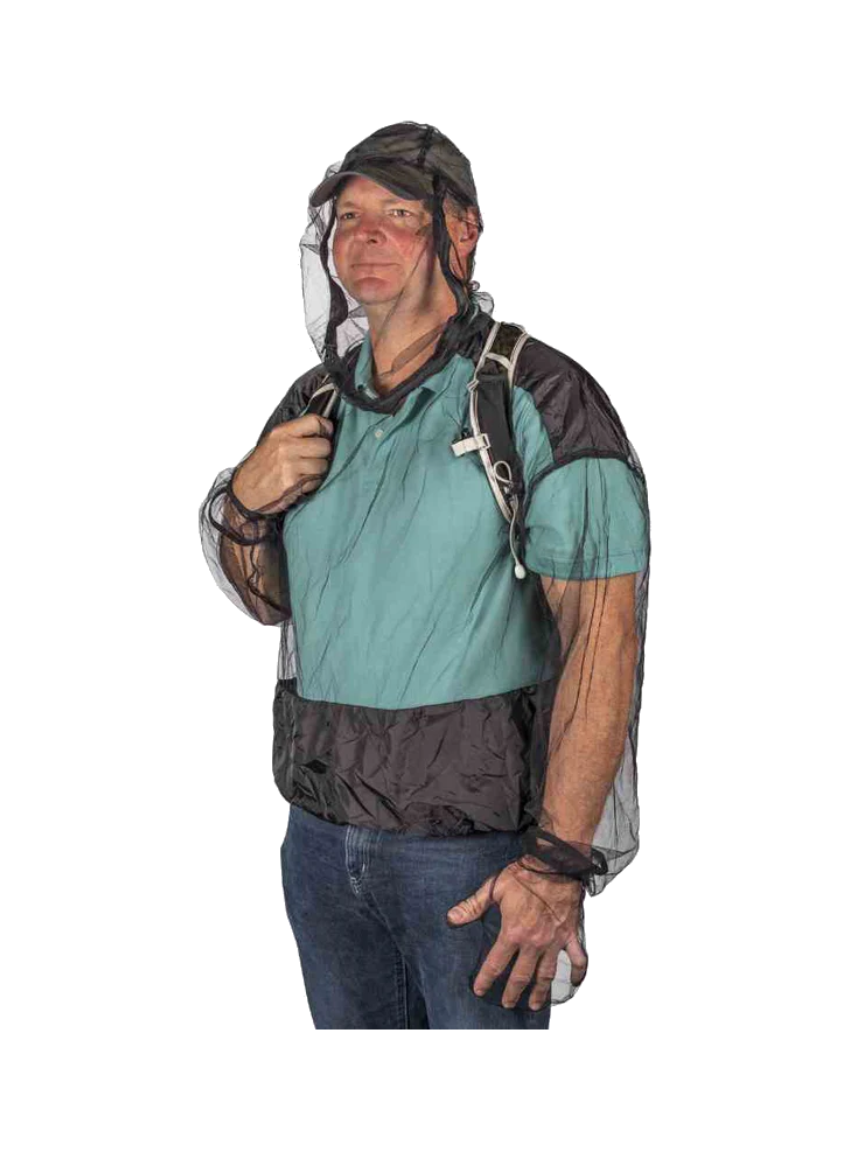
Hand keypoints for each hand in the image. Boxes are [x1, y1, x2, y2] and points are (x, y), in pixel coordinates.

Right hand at [232, 413, 334, 514]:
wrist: (245, 491)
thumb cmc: (261, 466)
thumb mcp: (272, 442)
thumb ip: (294, 434)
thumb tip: (322, 429)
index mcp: (281, 432)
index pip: (314, 421)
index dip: (325, 428)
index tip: (325, 435)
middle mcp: (286, 446)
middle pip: (324, 445)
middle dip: (324, 453)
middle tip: (315, 457)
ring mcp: (289, 465)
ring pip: (323, 464)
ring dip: (318, 470)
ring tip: (306, 471)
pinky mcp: (292, 482)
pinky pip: (315, 480)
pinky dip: (312, 483)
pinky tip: (301, 482)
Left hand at [446, 856, 587, 1009]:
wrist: (555, 864)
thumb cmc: (526, 873)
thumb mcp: (494, 888)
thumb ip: (473, 906)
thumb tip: (451, 918)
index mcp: (514, 932)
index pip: (496, 963)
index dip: (486, 978)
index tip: (479, 989)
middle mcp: (534, 942)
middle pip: (521, 975)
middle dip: (512, 992)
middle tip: (506, 1003)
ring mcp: (554, 941)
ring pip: (546, 974)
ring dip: (540, 991)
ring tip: (534, 1004)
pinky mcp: (570, 934)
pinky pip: (577, 958)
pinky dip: (577, 972)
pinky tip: (574, 983)